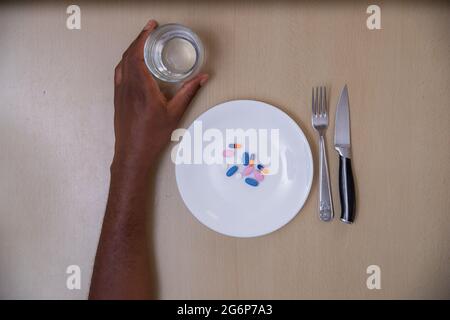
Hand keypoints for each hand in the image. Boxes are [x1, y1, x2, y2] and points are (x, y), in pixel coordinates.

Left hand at [113, 20, 207, 172]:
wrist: (132, 152)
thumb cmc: (151, 136)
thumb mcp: (175, 113)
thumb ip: (189, 92)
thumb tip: (202, 78)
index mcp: (142, 88)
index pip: (137, 54)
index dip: (143, 37)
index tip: (151, 27)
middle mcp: (128, 87)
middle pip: (128, 54)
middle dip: (139, 38)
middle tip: (150, 30)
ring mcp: (120, 92)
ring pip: (122, 63)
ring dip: (131, 49)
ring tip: (143, 43)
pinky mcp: (118, 98)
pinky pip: (119, 72)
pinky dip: (126, 61)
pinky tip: (133, 63)